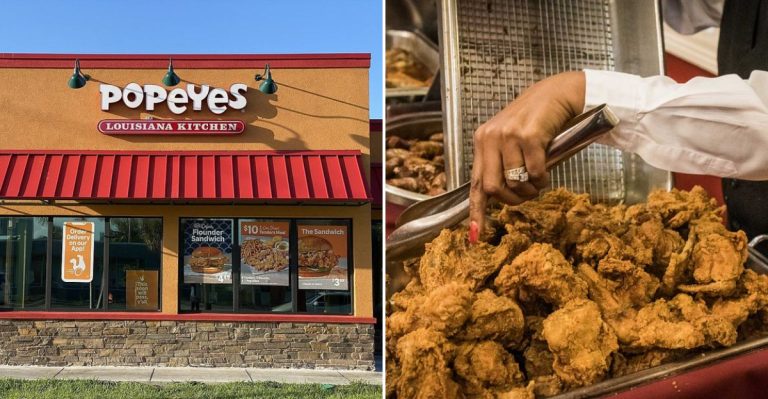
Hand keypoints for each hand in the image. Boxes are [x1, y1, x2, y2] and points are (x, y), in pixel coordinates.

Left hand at [469, 71, 585, 242]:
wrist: (558, 93)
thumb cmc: (536, 121)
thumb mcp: (510, 140)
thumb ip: (501, 163)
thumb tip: (500, 195)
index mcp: (482, 141)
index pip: (475, 182)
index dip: (475, 211)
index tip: (474, 235)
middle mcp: (490, 137)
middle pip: (493, 188)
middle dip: (512, 199)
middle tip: (527, 196)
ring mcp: (508, 135)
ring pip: (514, 182)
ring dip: (530, 189)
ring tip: (538, 180)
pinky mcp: (528, 135)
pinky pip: (534, 172)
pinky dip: (542, 178)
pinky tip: (546, 171)